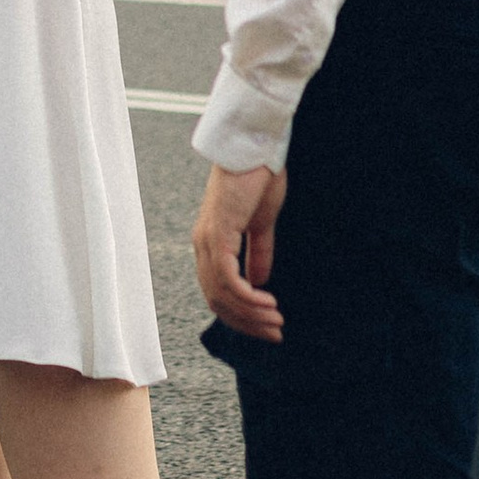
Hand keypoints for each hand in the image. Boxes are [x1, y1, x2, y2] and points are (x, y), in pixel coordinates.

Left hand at [193, 162, 287, 341]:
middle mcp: (202, 245)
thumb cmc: (257, 177)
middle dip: (246, 323)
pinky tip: (269, 303)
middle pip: (217, 301)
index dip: (241, 315)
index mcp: (209, 243)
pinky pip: (229, 281)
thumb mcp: (261, 222)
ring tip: (276, 321)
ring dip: (250, 314)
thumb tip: (259, 282)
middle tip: (274, 333)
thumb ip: (258, 252)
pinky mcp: (218, 235)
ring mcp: (207, 241)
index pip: (218, 293)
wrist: (254, 146)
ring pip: (222, 296)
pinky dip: (248, 298)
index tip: (268, 326)